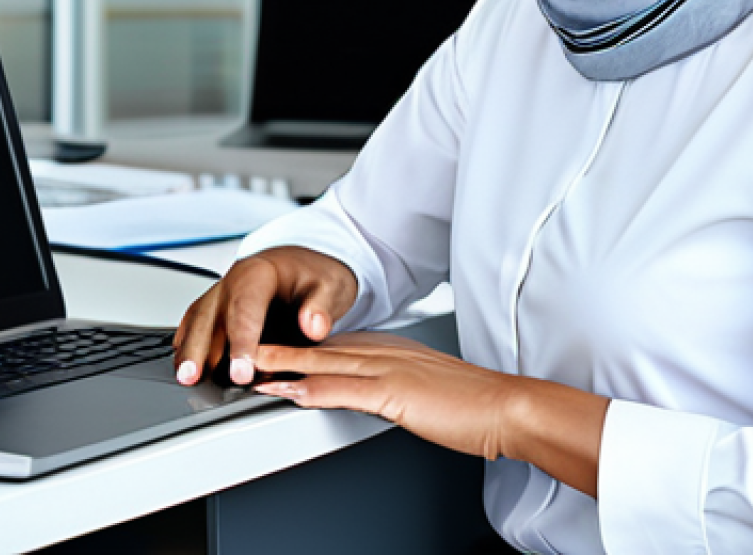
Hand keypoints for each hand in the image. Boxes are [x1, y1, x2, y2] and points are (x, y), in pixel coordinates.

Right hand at [172, 246, 357, 386]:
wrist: (302, 267)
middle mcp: (231, 284)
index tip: (241, 372)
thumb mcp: (330, 286)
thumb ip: (321, 307)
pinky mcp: (214, 312)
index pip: (245, 310)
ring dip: (189, 351)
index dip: (241, 343)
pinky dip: (188, 347)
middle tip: (193, 378)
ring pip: (196, 323)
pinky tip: (185, 369)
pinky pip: (194, 327)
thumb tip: (313, 326)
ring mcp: (219, 297)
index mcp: (258, 274)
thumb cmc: (312, 277)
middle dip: (199, 347)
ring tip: (185, 380)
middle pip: (209, 316)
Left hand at [254, 332, 516, 459]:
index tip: (271, 347)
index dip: (300, 346)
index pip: (334, 345)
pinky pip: (345, 390)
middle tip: (246, 347)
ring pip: (325, 364)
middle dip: (280, 349)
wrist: (506, 407)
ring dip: (284, 365)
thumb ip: (396, 384)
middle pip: (321, 349)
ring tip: (252, 367)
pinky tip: (289, 391)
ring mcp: (388, 371)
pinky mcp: (395, 394)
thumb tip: (377, 394)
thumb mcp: (424, 386)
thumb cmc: (472, 402)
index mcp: (390, 349)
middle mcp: (384, 353)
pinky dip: (312, 389)